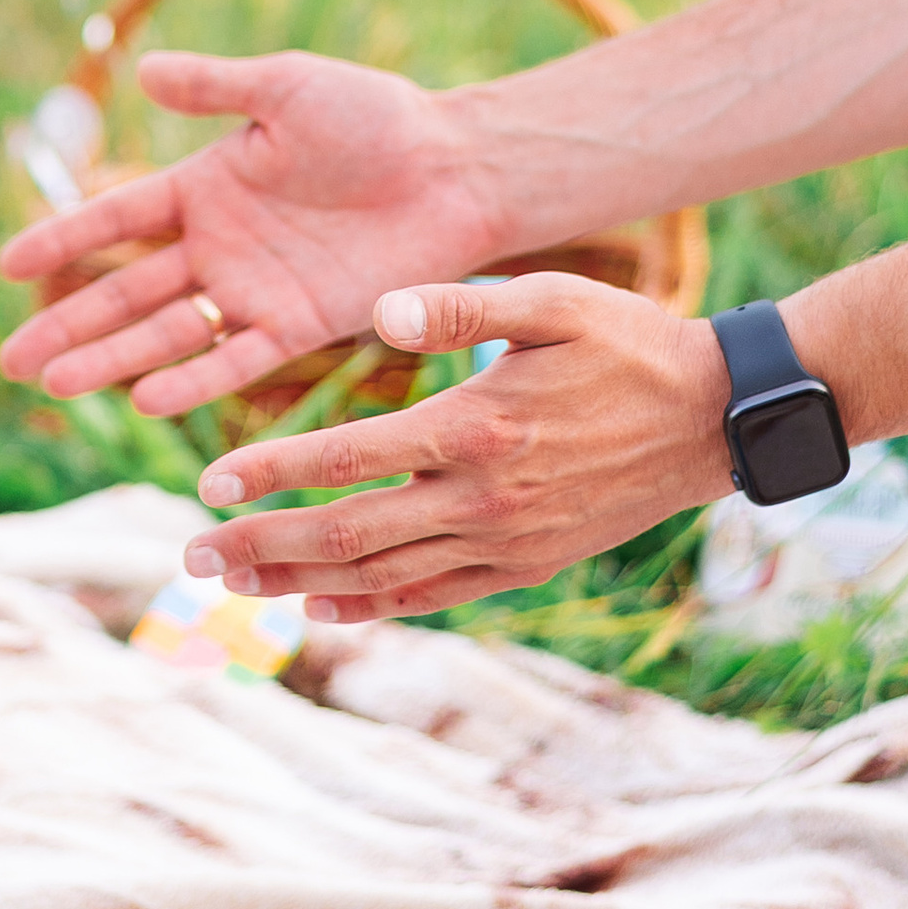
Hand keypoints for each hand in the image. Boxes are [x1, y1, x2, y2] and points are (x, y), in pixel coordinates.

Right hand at [0, 50, 493, 410]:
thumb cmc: (374, 116)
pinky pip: (236, 359)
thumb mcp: (285, 87)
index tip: (5, 264)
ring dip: (113, 359)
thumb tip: (141, 69)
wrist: (456, 167)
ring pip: (168, 334)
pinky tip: (146, 399)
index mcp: (207, 186)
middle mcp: (221, 246)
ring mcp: (256, 291)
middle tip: (12, 361)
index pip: (119, 218)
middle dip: (69, 325)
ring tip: (56, 382)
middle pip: (128, 291)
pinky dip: (194, 380)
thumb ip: (215, 86)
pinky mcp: (302, 326)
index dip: (64, 238)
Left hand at [179, 273, 727, 619]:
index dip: (273, 472)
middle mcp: (484, 498)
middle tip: (192, 556)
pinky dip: (372, 608)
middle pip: (347, 535)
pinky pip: (435, 597)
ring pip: (382, 578)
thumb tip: (377, 310)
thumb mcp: (553, 300)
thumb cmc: (628, 344)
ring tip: (234, 586)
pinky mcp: (527, 566)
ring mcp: (506, 542)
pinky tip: (322, 608)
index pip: (348, 457)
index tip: (210, 479)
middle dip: (261, 548)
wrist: (715, 420)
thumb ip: (461, 305)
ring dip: (299, 585)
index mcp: (478, 427)